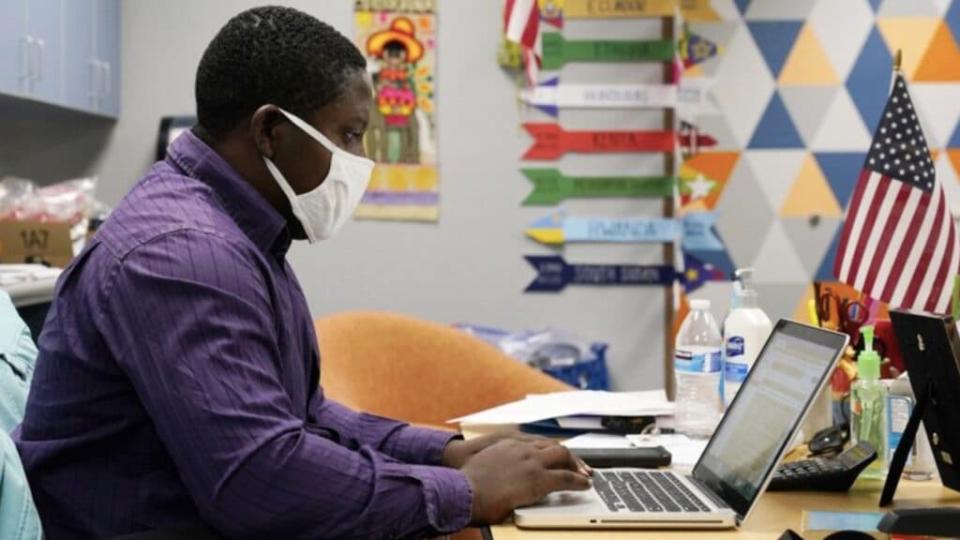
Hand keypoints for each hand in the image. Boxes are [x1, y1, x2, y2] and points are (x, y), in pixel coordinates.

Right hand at [460, 438, 591, 524]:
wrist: (462, 489)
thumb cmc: (466, 482)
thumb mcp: (481, 464)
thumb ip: (496, 463)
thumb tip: (500, 474)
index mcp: (509, 443)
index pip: (539, 442)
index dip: (552, 451)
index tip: (559, 458)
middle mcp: (523, 448)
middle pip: (554, 446)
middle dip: (570, 456)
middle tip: (580, 467)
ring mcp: (531, 462)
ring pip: (563, 457)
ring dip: (577, 466)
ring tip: (586, 476)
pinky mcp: (538, 479)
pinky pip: (566, 478)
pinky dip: (578, 481)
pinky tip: (584, 485)